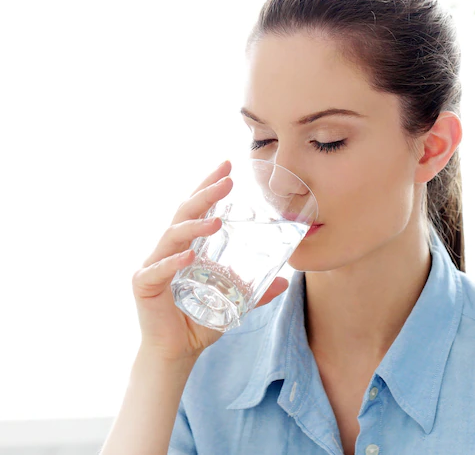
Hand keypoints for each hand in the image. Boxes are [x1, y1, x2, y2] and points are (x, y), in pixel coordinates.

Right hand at [131, 160, 288, 361]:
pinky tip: (188, 257)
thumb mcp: (234, 302)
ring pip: (172, 237)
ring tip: (217, 220)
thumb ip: (256, 291)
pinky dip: (172, 263)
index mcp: (186, 247)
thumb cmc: (199, 321)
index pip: (197, 210)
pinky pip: (158, 270)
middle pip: (185, 213)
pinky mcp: (143, 286)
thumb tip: (286, 281)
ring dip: (195, 226)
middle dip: (206, 193)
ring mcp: (153, 265)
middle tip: (227, 178)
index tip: (228, 167)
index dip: (210, 188)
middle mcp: (168, 250)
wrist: (176, 352)